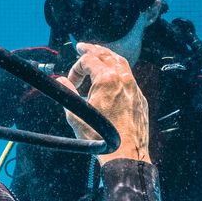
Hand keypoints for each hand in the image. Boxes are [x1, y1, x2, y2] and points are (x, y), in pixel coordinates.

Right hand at [60, 43, 149, 163]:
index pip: (88, 60)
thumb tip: (61, 81)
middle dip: (92, 50)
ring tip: (98, 55)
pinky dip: (118, 71)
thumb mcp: (76, 115)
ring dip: (107, 57)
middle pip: (107, 55)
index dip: (76, 68)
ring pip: (121, 63)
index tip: (71, 82)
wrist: (125, 154)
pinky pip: (129, 78)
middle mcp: (123, 79)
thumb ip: (67, 93)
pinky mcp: (140, 98)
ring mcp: (134, 88)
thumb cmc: (101, 137)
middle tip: (81, 47)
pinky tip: (112, 76)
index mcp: (107, 79)